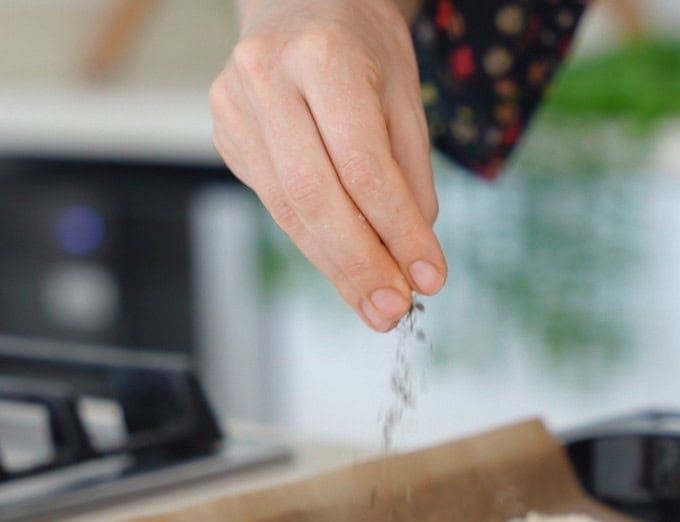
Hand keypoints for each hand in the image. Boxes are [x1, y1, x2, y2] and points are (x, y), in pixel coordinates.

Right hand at [210, 0, 445, 330]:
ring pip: (289, 212)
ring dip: (337, 268)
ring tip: (375, 305)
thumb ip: (409, 175)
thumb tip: (410, 258)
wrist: (300, 4)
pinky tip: (346, 267)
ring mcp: (235, 110)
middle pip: (315, 198)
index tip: (429, 278)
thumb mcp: (405, 96)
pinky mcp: (227, 139)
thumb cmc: (360, 47)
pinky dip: (316, 244)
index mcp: (323, 57)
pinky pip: (278, 207)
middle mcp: (266, 80)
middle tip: (393, 311)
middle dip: (360, 265)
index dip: (398, 232)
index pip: (364, 167)